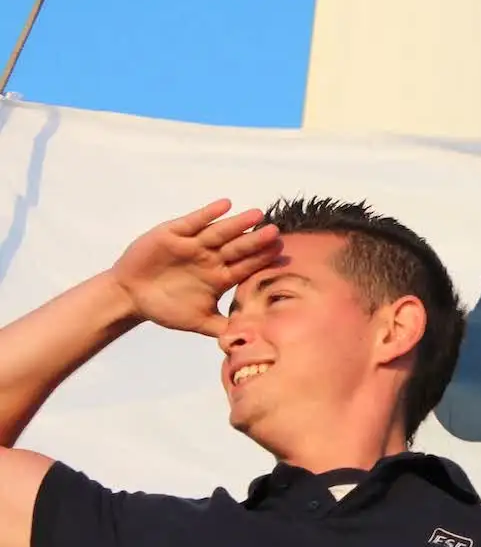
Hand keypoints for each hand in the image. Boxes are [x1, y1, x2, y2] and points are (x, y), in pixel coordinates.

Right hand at [108, 199, 281, 336]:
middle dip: (256, 241)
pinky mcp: (174, 233)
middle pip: (238, 248)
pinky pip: (195, 222)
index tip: (283, 254)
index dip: (263, 260)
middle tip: (276, 232)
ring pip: (220, 233)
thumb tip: (247, 342)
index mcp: (220, 277)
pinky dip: (209, 214)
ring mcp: (194, 244)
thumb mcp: (197, 321)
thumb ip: (222, 328)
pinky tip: (226, 205)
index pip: (247, 267)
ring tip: (257, 214)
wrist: (131, 296)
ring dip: (238, 223)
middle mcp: (211, 258)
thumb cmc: (165, 308)